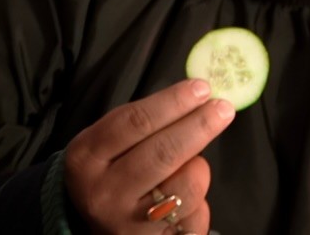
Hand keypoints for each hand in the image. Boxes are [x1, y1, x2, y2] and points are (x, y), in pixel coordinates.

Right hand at [63, 78, 234, 234]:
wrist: (97, 226)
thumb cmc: (111, 170)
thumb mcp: (109, 141)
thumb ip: (146, 121)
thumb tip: (198, 96)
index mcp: (87, 157)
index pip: (136, 122)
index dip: (173, 102)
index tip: (202, 88)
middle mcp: (104, 194)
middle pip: (163, 152)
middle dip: (199, 126)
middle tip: (222, 107)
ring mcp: (129, 224)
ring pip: (185, 186)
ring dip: (198, 166)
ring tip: (193, 160)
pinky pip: (194, 217)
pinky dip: (199, 201)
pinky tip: (188, 196)